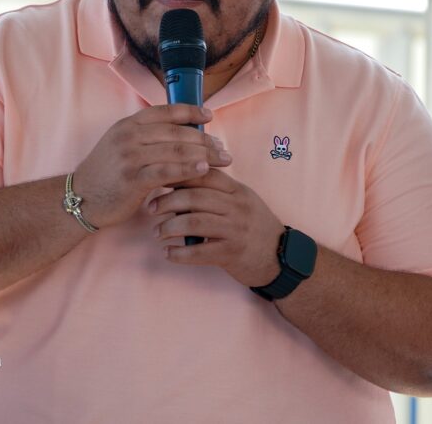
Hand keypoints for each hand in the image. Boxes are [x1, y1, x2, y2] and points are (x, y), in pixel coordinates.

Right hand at [71, 104, 230, 228]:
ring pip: (176, 150)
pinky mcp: (133, 178)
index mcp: (128, 124)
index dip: (190, 111)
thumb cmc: (107, 174)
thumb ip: (145, 136)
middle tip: (223, 148)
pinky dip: (189, 169)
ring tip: (223, 159)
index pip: (165, 111)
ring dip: (204, 154)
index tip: (209, 116)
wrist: (81, 198)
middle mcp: (129, 136)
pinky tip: (204, 170)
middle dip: (205, 139)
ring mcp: (130, 157)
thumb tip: (181, 131)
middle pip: (176, 132)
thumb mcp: (121, 144)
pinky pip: (167, 171)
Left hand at [150, 169, 284, 287]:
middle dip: (167, 201)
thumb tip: (179, 181)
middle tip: (151, 208)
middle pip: (195, 197)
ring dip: (169, 227)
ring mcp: (236, 230)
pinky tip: (168, 253)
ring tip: (158, 232)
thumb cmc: (254, 226)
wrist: (280, 258)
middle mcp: (237, 207)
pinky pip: (200, 252)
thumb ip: (216, 191)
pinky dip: (179, 254)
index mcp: (237, 190)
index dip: (178, 175)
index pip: (204, 174)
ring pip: (194, 222)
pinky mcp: (233, 253)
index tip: (157, 179)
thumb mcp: (241, 201)